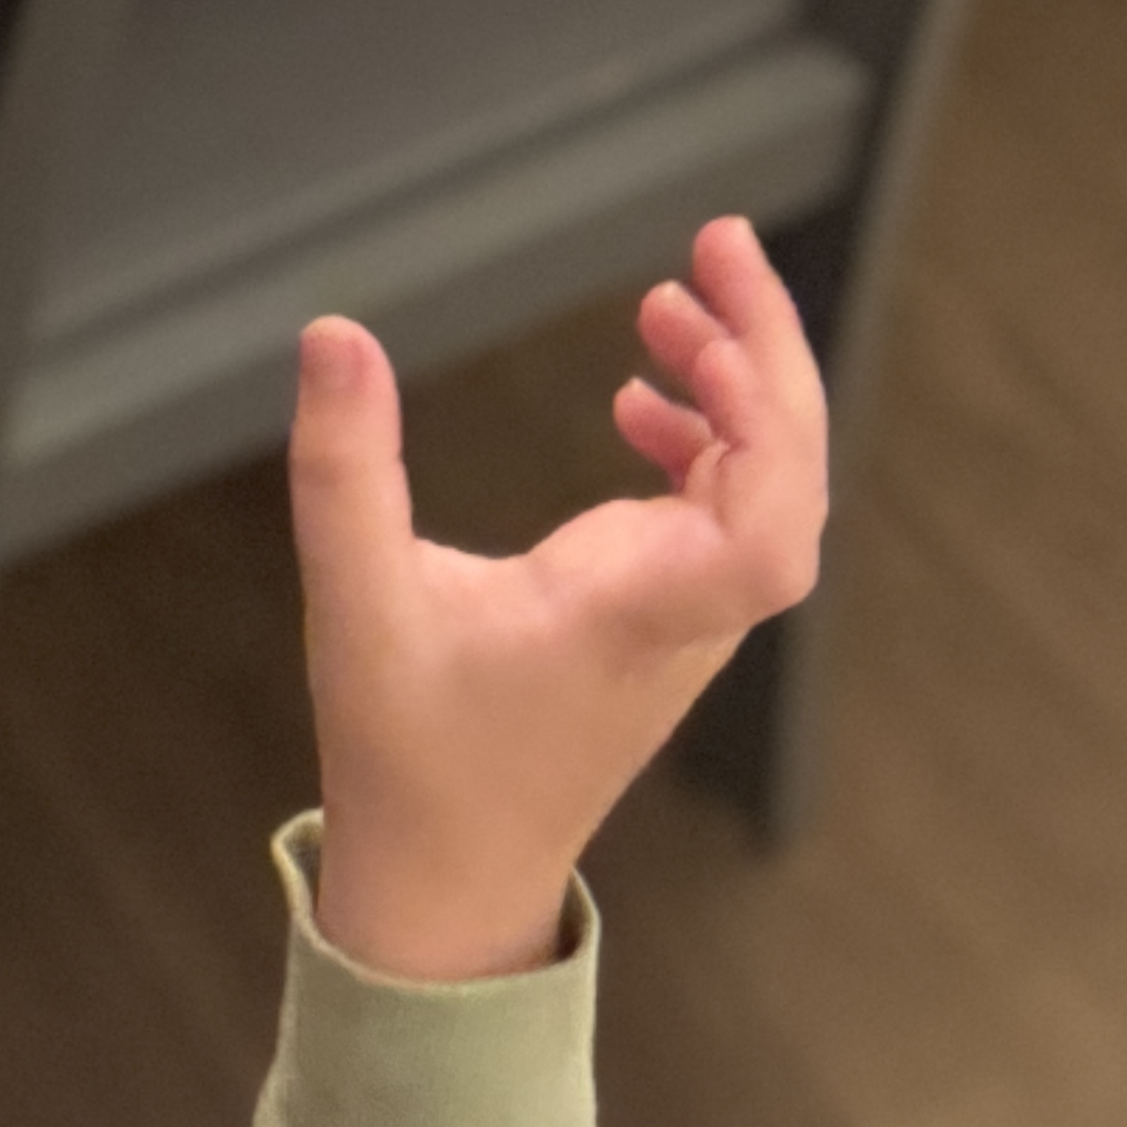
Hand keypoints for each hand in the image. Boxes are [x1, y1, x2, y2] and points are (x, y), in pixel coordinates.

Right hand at [290, 215, 829, 982]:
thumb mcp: (353, 600)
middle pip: (791, 482)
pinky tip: (641, 400)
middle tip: (717, 243)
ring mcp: (682, 622)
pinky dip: (706, 439)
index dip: (773, 428)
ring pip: (768, 492)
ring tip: (669, 299)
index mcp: (632, 618)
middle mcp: (681, 617)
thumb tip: (334, 331)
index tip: (714, 329)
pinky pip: (726, 514)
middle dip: (770, 356)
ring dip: (740, 389)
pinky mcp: (660, 621)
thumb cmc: (408, 757)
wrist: (448, 883)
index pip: (771, 537)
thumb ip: (343, 464)